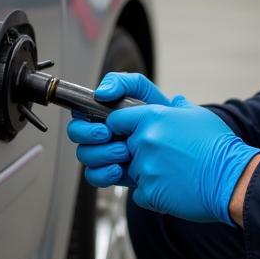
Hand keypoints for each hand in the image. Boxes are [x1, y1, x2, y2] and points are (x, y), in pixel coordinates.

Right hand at [67, 72, 186, 188]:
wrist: (182, 146)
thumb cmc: (162, 116)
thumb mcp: (145, 92)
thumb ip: (123, 82)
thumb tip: (101, 93)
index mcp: (104, 112)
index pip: (79, 112)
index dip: (84, 119)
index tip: (103, 123)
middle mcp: (101, 132)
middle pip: (76, 135)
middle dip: (89, 136)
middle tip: (108, 135)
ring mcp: (105, 153)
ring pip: (85, 155)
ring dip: (102, 154)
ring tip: (124, 153)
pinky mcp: (111, 172)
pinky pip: (94, 176)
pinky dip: (103, 174)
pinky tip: (119, 169)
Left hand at [70, 97, 259, 223]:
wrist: (234, 179)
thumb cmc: (219, 147)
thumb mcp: (199, 116)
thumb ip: (178, 107)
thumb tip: (174, 101)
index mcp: (153, 117)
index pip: (116, 120)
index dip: (121, 129)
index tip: (129, 135)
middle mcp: (145, 140)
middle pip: (124, 148)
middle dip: (138, 155)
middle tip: (165, 160)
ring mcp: (145, 168)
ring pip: (132, 172)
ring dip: (148, 175)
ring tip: (174, 175)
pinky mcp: (149, 192)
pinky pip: (140, 194)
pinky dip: (153, 195)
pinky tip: (174, 189)